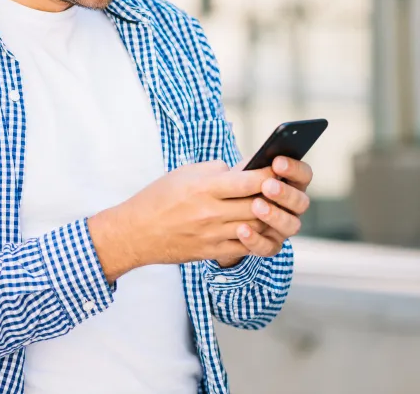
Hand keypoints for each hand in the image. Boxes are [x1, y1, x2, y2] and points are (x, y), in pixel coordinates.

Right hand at [88, 160, 275, 282]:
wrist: (135, 233)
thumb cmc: (159, 197)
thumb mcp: (186, 173)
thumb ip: (218, 170)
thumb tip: (246, 170)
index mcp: (204, 188)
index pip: (249, 181)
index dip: (270, 174)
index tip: (280, 167)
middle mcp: (211, 212)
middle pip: (258, 205)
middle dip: (275, 196)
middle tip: (284, 187)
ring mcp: (213, 235)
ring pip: (256, 227)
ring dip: (270, 216)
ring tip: (274, 205)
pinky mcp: (212, 252)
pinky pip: (245, 247)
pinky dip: (258, 236)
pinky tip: (261, 226)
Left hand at [228, 156, 312, 259]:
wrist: (220, 216)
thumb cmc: (235, 188)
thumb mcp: (242, 174)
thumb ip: (251, 168)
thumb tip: (256, 162)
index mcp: (291, 184)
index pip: (304, 175)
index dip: (294, 169)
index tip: (277, 162)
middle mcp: (293, 207)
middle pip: (301, 202)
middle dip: (285, 193)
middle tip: (267, 186)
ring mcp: (284, 228)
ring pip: (291, 226)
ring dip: (275, 215)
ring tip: (256, 206)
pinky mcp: (270, 246)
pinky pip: (268, 247)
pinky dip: (256, 239)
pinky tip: (242, 229)